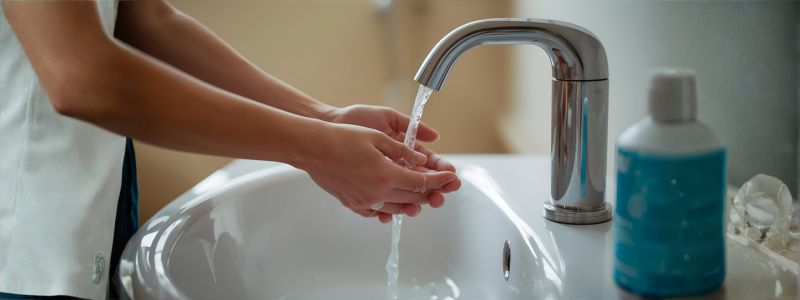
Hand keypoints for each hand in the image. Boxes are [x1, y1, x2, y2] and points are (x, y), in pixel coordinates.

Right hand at [296, 122, 458, 222]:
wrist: (311, 147)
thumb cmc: (342, 137)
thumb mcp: (378, 137)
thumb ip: (402, 150)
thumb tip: (421, 159)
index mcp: (386, 175)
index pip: (421, 182)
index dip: (439, 179)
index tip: (450, 176)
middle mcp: (377, 193)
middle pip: (412, 198)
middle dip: (430, 191)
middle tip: (441, 185)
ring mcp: (364, 201)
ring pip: (396, 208)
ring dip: (412, 202)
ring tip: (421, 195)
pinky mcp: (352, 204)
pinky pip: (376, 212)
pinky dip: (389, 208)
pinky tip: (394, 203)